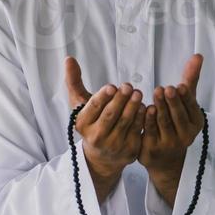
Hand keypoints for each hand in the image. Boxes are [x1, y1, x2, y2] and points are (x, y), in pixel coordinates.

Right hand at [66, 56, 143, 176]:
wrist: (104, 156)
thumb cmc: (93, 122)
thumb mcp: (81, 105)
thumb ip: (74, 82)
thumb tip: (69, 59)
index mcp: (83, 124)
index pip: (93, 108)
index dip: (103, 97)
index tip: (112, 86)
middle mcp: (97, 137)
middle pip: (110, 115)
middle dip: (120, 99)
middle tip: (128, 86)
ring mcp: (113, 145)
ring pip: (125, 122)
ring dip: (133, 106)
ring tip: (138, 93)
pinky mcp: (129, 150)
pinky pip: (137, 130)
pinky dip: (142, 118)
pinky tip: (145, 107)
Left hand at [139, 53, 203, 179]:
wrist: (166, 159)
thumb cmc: (177, 123)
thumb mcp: (185, 102)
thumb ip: (190, 79)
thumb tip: (198, 55)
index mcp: (195, 123)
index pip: (191, 108)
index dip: (185, 98)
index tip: (179, 86)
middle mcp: (185, 136)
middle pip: (177, 116)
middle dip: (171, 102)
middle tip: (165, 89)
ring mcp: (168, 144)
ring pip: (162, 123)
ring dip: (159, 108)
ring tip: (155, 94)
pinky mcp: (151, 149)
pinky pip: (148, 132)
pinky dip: (145, 120)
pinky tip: (143, 108)